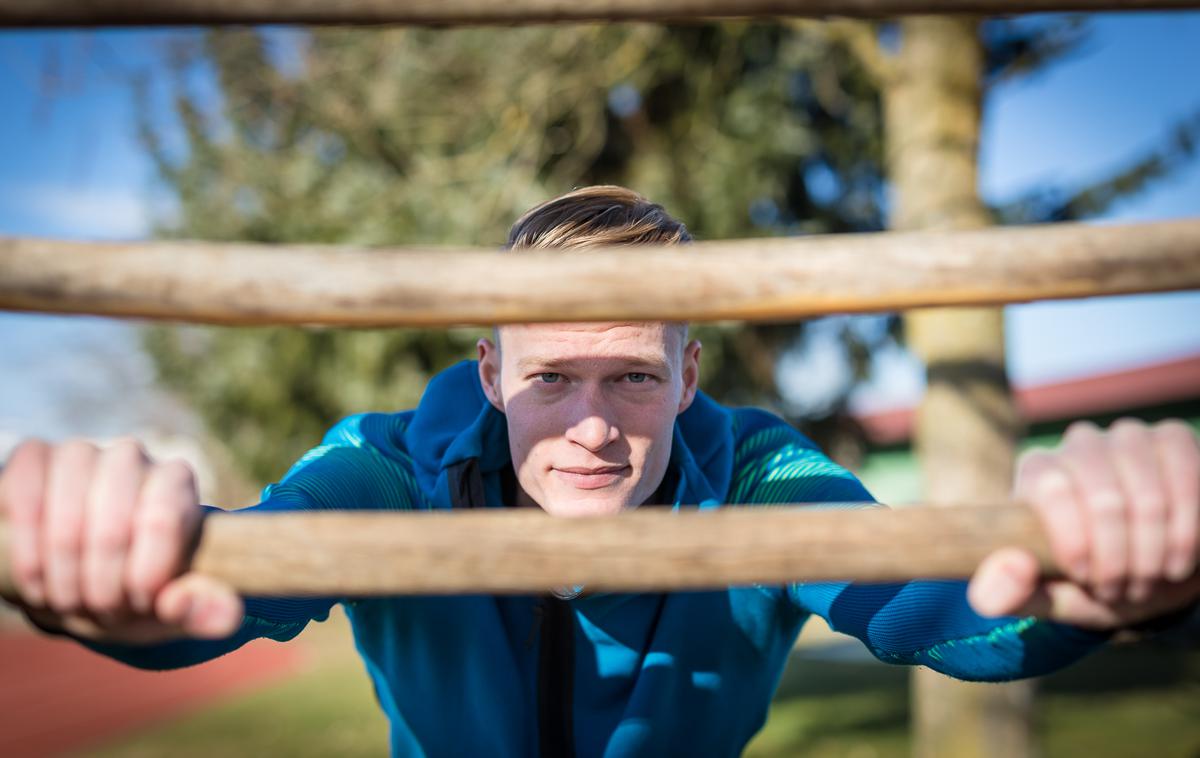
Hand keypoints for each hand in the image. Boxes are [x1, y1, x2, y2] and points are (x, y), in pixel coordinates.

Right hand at [0, 438, 241, 643]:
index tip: (139, 605)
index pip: (161, 521)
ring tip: (67, 602)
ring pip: (64, 518)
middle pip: (111, 528)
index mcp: (177, 482)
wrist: (80, 573)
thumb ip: (202, 609)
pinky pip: (24, 498)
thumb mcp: (170, 607)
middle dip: (101, 588)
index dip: (144, 576)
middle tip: (101, 613)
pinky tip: (35, 580)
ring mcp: (81, 453)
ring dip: (62, 577)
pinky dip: (27, 552)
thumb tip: (226, 618)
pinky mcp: (35, 458)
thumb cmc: (134, 587)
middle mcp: (132, 458)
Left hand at [968, 418, 1199, 629]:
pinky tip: (1179, 558)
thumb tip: (1010, 566)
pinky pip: (1186, 478)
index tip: (1087, 579)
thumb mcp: (1047, 598)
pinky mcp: (1172, 440)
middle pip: (1104, 500)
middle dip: (1120, 560)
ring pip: (1148, 497)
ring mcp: (1126, 438)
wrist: (1152, 576)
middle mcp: (1077, 445)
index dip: (1075, 543)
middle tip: (1124, 590)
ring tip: (1151, 577)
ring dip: (1154, 552)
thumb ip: (1006, 593)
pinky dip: (1188, 530)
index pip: (1051, 489)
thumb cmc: (1092, 584)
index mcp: (1036, 472)